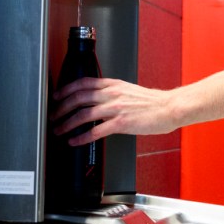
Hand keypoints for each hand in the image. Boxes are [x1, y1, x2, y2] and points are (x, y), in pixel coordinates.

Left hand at [51, 77, 179, 145]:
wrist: (170, 107)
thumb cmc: (153, 102)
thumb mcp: (128, 90)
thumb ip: (112, 93)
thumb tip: (97, 101)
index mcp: (113, 84)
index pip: (83, 83)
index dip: (66, 89)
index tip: (57, 95)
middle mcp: (112, 94)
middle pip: (78, 98)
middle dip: (61, 107)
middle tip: (53, 115)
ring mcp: (116, 108)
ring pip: (83, 114)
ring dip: (67, 123)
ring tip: (59, 130)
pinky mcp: (122, 123)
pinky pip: (96, 131)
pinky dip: (82, 137)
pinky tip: (75, 141)